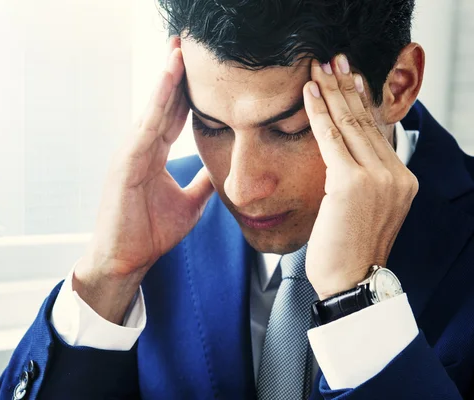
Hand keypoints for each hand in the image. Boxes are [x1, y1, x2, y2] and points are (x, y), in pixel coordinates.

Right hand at [73, 39, 213, 322]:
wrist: (125, 261)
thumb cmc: (149, 233)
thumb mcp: (189, 204)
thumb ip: (203, 183)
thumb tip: (223, 169)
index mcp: (153, 155)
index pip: (173, 115)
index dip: (186, 91)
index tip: (201, 66)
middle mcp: (140, 149)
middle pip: (161, 105)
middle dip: (174, 75)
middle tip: (186, 43)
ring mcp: (129, 155)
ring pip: (152, 111)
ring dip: (165, 81)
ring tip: (179, 52)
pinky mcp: (124, 166)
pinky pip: (145, 129)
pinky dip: (156, 104)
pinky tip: (167, 83)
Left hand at [303, 55, 418, 299]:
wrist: (349, 281)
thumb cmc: (347, 250)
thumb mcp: (360, 210)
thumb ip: (357, 180)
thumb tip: (339, 158)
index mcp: (400, 180)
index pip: (377, 131)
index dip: (361, 101)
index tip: (350, 79)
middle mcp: (395, 174)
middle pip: (366, 121)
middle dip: (346, 87)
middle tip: (333, 60)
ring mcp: (377, 177)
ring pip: (350, 124)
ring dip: (332, 92)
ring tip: (319, 69)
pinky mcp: (352, 182)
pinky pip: (331, 139)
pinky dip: (318, 113)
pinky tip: (309, 94)